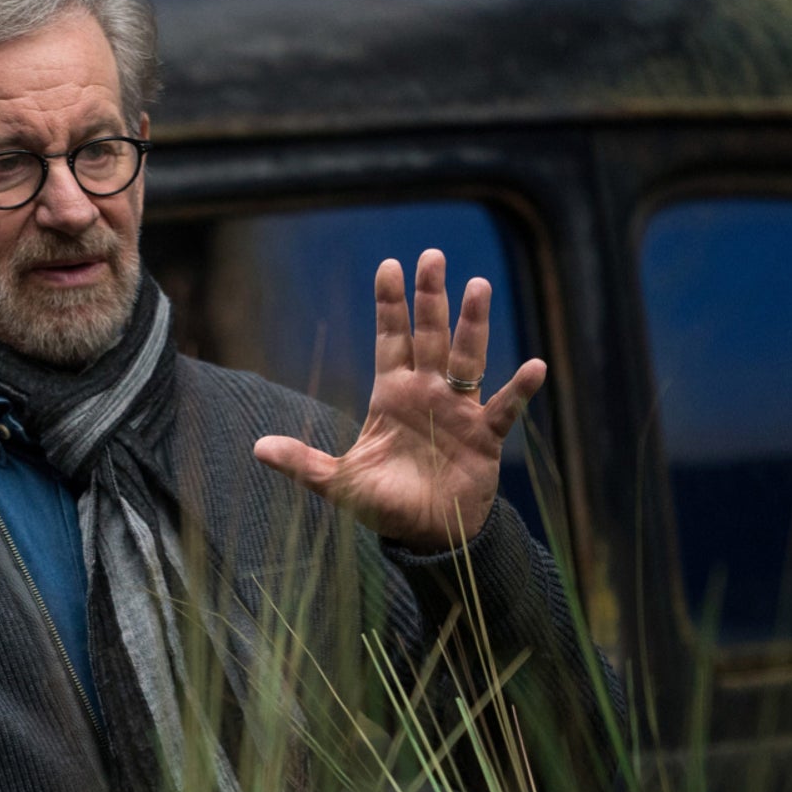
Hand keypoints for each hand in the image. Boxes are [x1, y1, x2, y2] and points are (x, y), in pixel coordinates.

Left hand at [253, 249, 545, 550]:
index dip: (390, 305)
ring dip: (473, 325)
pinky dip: (519, 389)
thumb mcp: (339, 482)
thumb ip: (303, 463)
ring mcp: (458, 411)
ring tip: (478, 285)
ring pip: (468, 358)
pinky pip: (504, 407)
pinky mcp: (485, 437)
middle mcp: (427, 393)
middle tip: (432, 256)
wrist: (427, 536)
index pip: (390, 339)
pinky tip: (534, 366)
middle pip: (430, 335)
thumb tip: (257, 448)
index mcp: (392, 395)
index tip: (389, 265)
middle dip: (430, 297)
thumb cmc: (385, 504)